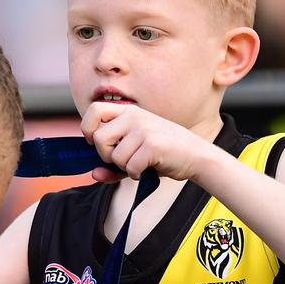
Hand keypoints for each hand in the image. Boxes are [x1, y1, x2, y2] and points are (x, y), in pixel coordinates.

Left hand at [81, 103, 208, 181]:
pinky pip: (130, 166)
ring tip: (140, 163)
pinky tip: (147, 170)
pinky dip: (136, 174)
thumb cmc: (164, 153)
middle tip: (122, 159)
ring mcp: (144, 129)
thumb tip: (94, 174)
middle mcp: (135, 116)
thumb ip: (113, 163)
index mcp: (129, 112)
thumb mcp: (136, 152)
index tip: (95, 142)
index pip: (94, 109)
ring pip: (114, 156)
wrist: (196, 156)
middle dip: (106, 155)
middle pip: (98, 137)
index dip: (87, 128)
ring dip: (124, 167)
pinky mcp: (152, 144)